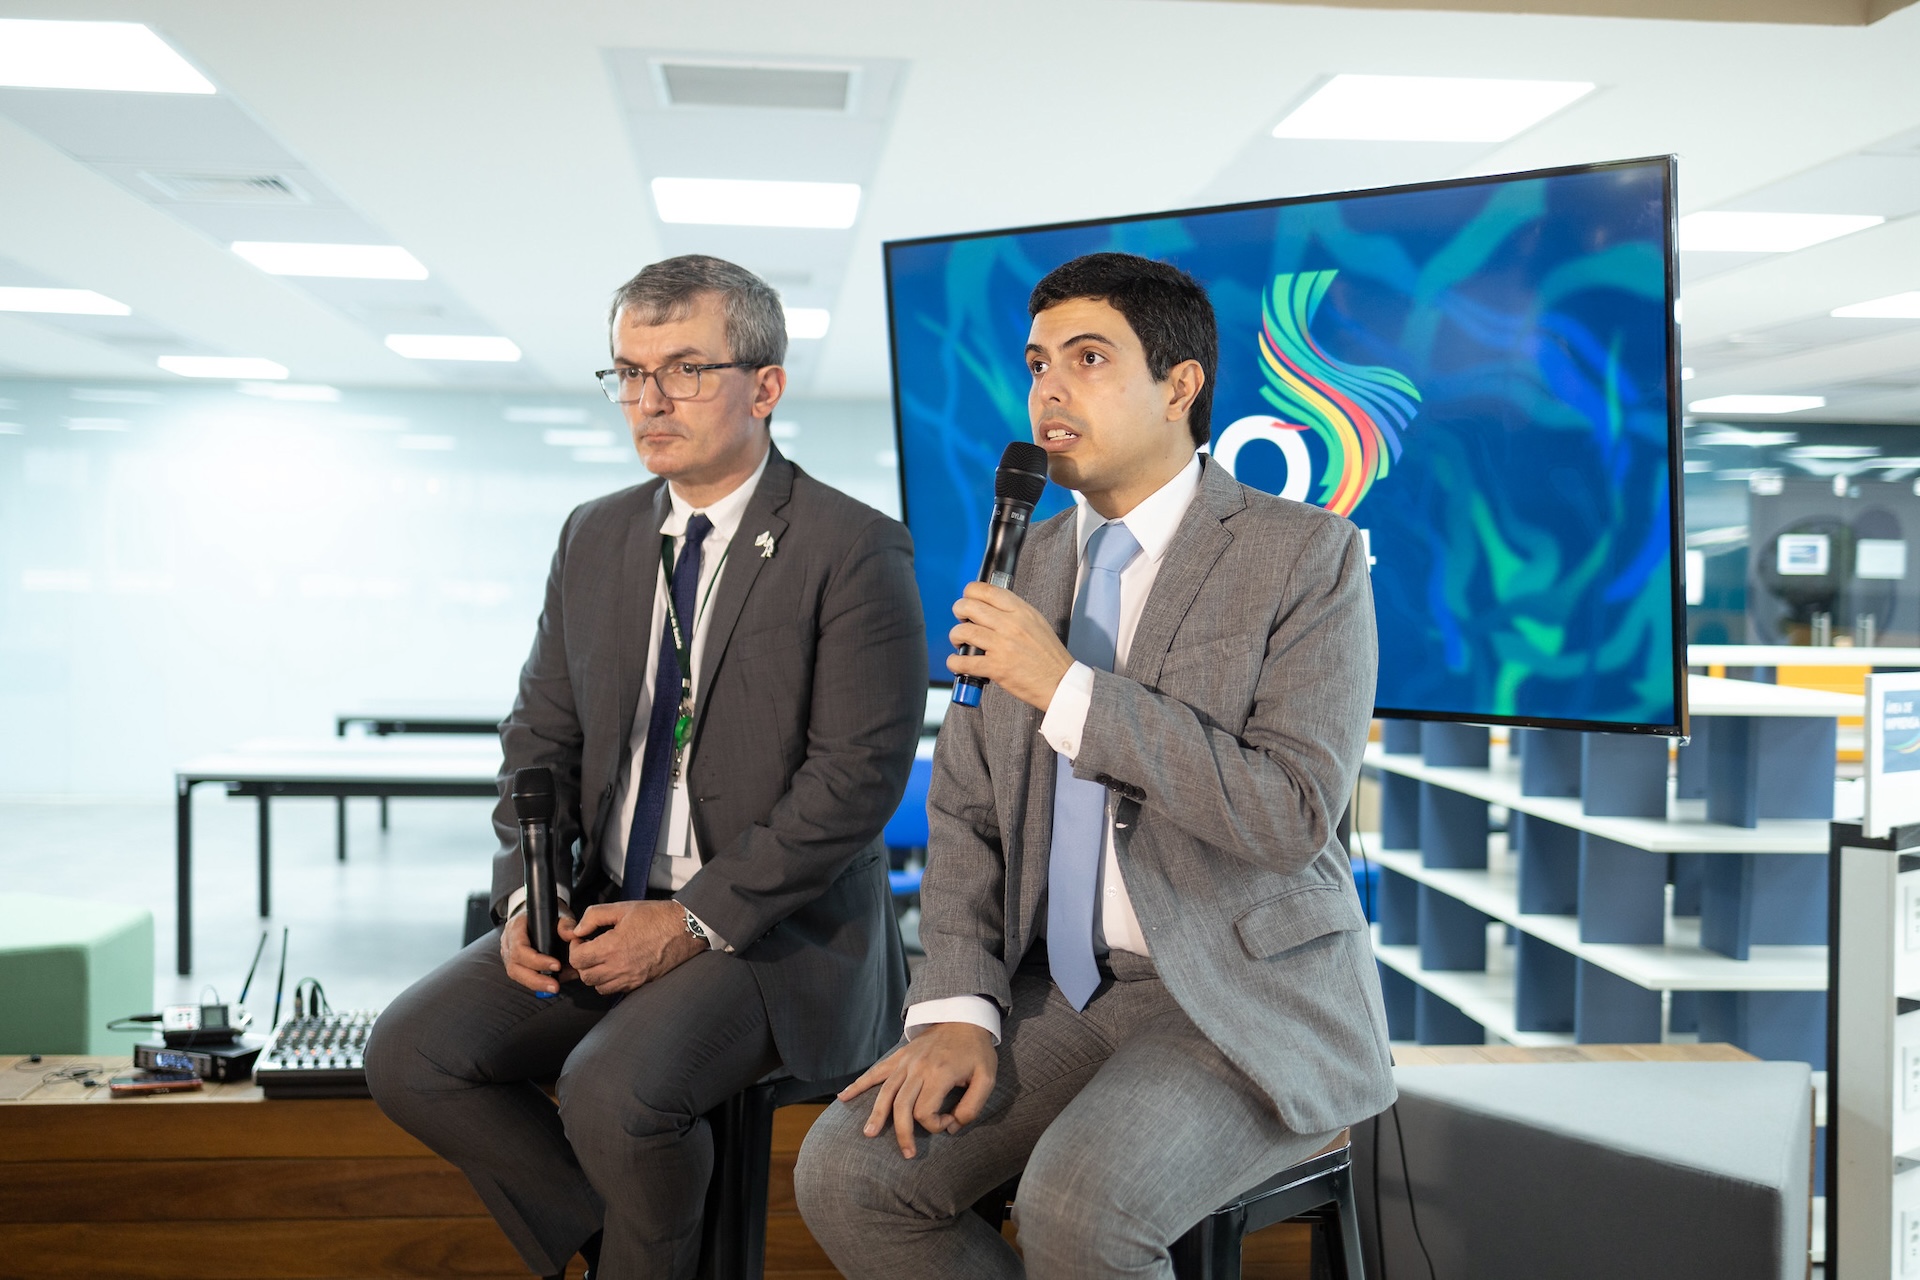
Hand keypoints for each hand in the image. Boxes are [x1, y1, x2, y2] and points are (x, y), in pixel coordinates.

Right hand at [500, 907, 578, 994]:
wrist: (538, 915)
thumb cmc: (547, 915)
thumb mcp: (558, 914)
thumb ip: (566, 924)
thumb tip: (572, 936)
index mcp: (515, 927)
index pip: (519, 948)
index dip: (537, 960)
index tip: (557, 965)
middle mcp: (508, 942)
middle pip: (514, 967)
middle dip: (536, 979)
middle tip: (555, 986)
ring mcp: (508, 954)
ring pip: (517, 975)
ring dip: (536, 984)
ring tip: (555, 988)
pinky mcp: (514, 964)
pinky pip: (523, 977)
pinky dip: (538, 983)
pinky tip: (556, 983)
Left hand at [565, 900, 704, 995]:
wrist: (686, 929)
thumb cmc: (656, 916)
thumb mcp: (623, 908)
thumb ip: (594, 916)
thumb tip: (577, 929)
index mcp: (612, 946)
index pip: (577, 959)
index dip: (575, 948)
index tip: (583, 939)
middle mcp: (619, 967)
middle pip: (585, 976)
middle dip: (583, 962)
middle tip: (591, 948)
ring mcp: (631, 978)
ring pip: (598, 987)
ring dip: (595, 974)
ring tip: (603, 958)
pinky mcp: (640, 983)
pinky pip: (615, 990)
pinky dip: (610, 982)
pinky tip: (617, 966)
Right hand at [838, 1022, 996, 1158]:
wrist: (963, 1016)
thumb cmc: (976, 1050)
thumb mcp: (987, 1078)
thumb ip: (973, 1106)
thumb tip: (953, 1125)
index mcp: (939, 1074)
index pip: (926, 1111)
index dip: (936, 1124)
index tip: (950, 1121)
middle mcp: (918, 1068)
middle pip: (901, 1106)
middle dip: (903, 1133)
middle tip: (907, 1153)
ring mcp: (906, 1061)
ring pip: (885, 1092)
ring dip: (876, 1114)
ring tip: (869, 1133)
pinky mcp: (899, 1056)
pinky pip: (876, 1071)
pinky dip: (859, 1084)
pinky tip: (844, 1096)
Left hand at [946, 582, 1074, 710]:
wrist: (1060, 682)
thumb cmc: (1049, 656)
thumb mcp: (1037, 623)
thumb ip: (1015, 612)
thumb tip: (990, 606)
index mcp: (1021, 611)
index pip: (988, 591)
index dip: (970, 592)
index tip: (967, 598)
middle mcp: (1011, 625)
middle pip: (970, 607)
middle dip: (959, 610)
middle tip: (961, 619)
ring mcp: (1003, 646)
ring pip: (964, 631)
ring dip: (955, 636)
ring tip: (959, 642)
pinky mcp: (997, 667)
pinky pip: (965, 661)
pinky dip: (954, 662)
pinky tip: (957, 662)